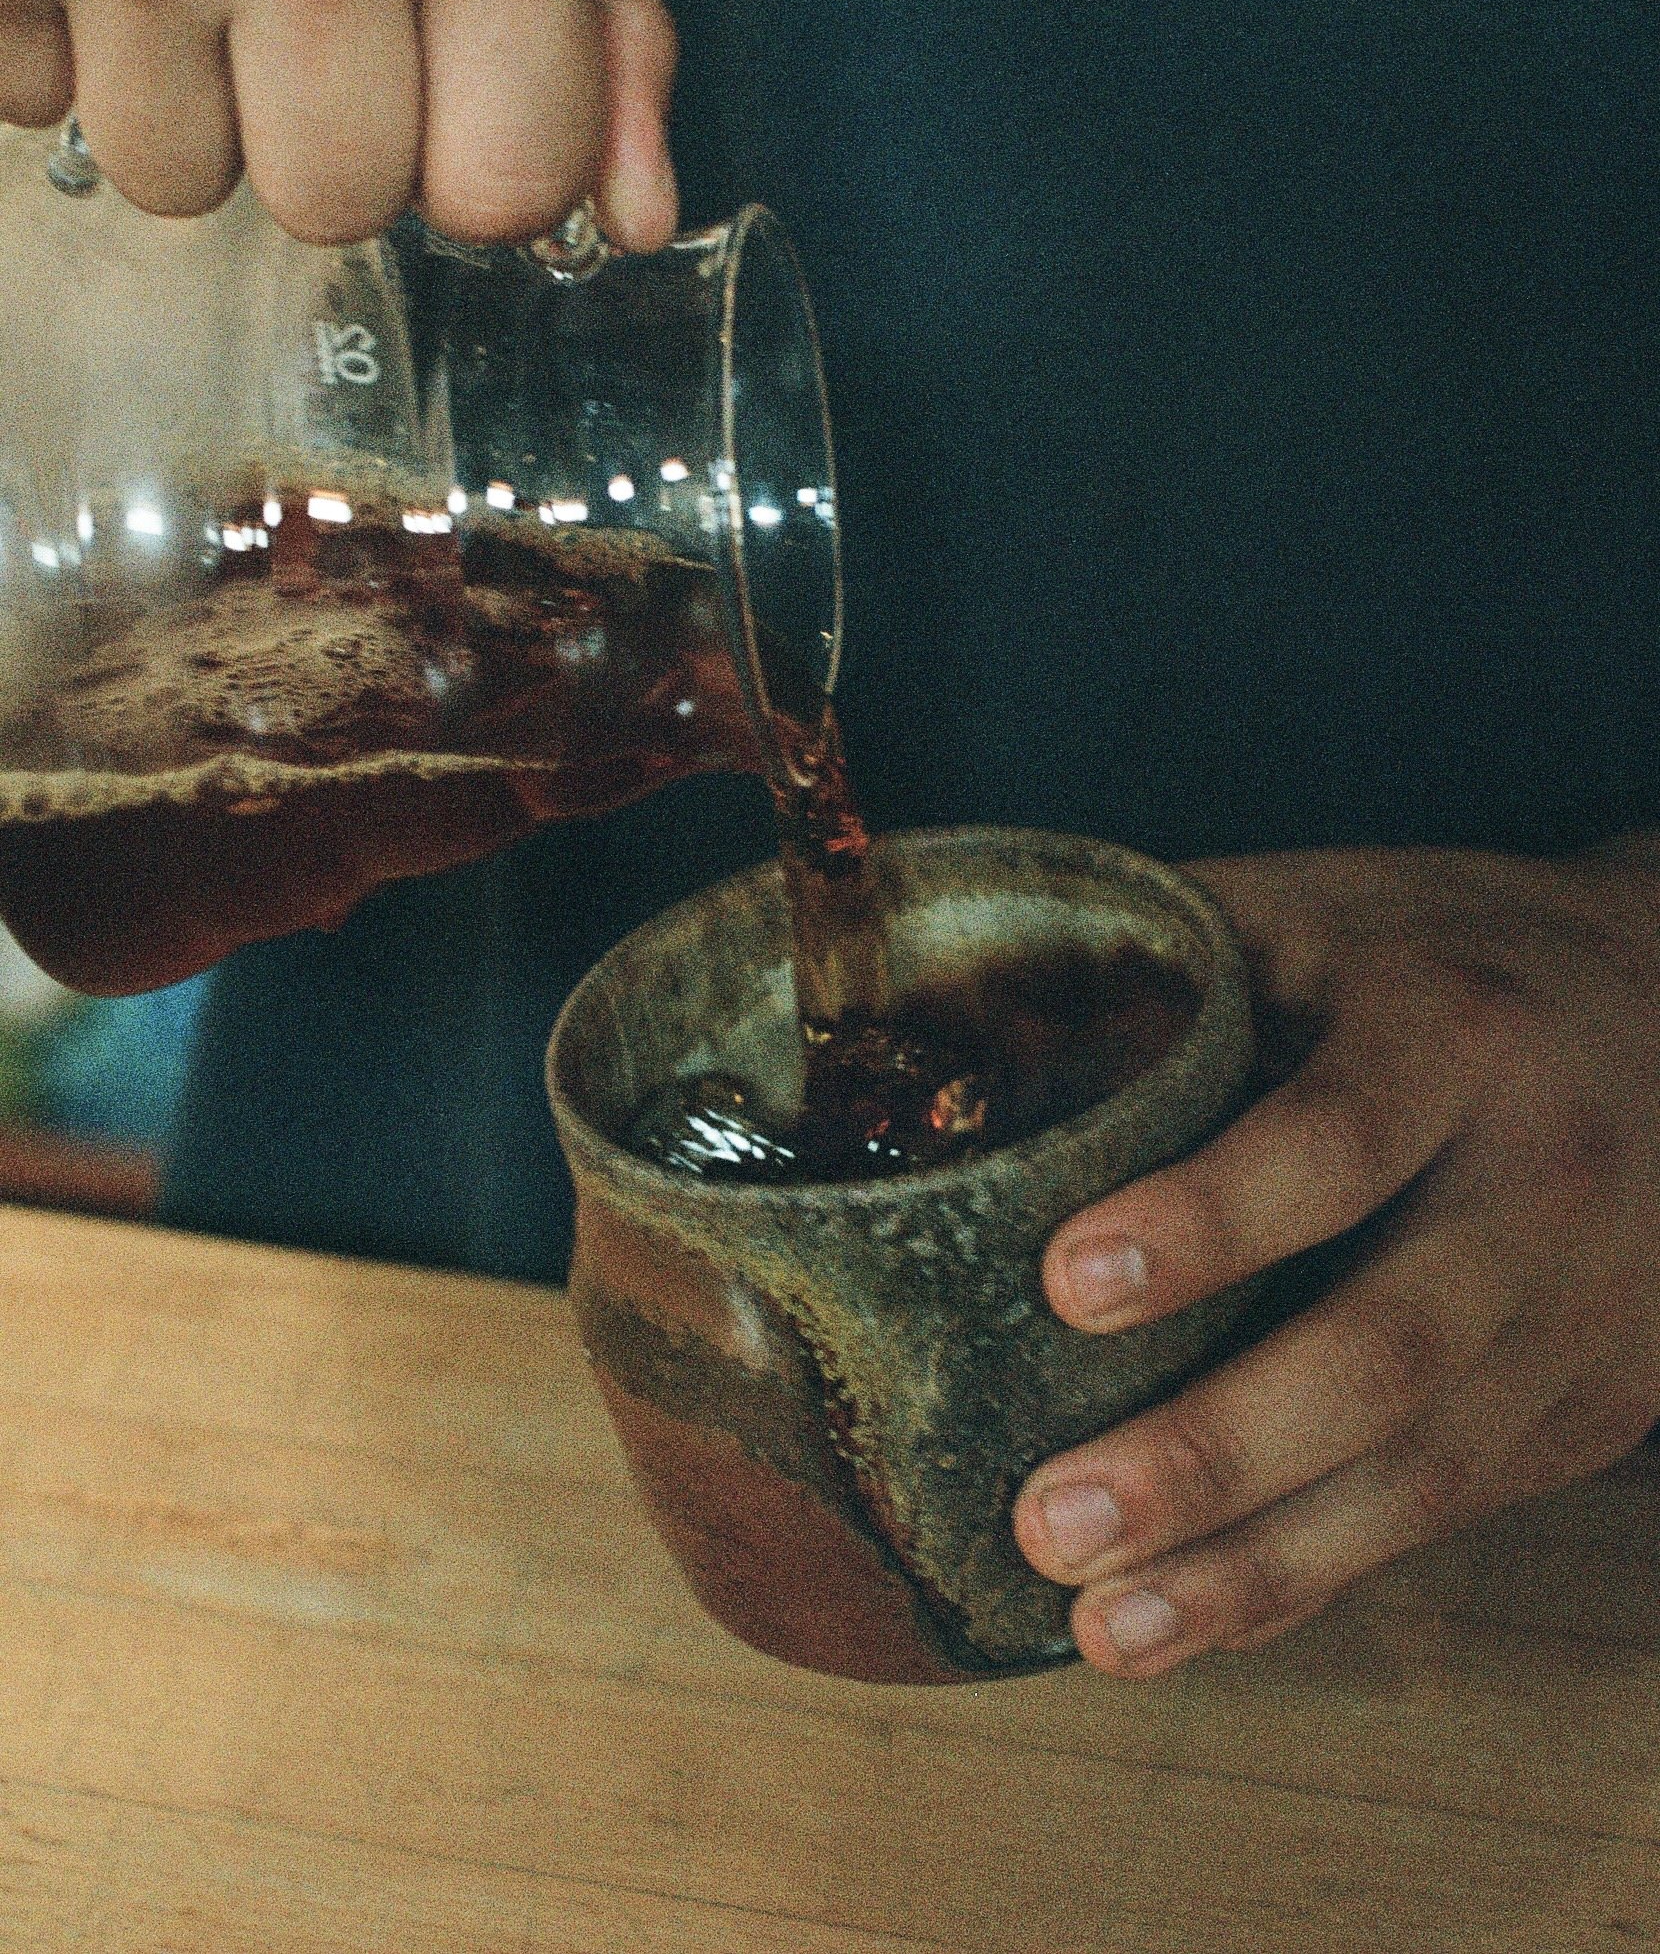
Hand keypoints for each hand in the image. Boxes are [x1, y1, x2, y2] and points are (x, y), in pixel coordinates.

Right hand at [0, 0, 676, 245]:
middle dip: (330, 131)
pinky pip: (27, 94)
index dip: (484, 158)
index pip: (502, 192)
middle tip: (313, 6)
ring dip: (186, 96)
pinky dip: (53, 34)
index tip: (461, 92)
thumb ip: (602, 25)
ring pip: (174, 173)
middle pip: (336, 200)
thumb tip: (633, 216)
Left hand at [1012, 841, 1659, 1675]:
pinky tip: (1199, 1619)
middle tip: (1051, 1518)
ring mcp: (1575, 1317)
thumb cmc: (1456, 958)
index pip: (1333, 1143)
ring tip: (1103, 1624)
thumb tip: (944, 1011)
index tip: (1069, 1279)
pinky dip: (1316, 1576)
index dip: (1208, 1218)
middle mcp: (1533, 1187)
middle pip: (1385, 1350)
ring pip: (1422, 1473)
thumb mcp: (1330, 908)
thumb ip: (1172, 956)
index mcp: (1451, 1038)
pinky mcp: (1584, 1409)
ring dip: (1253, 1564)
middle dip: (1211, 1452)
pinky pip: (1446, 1512)